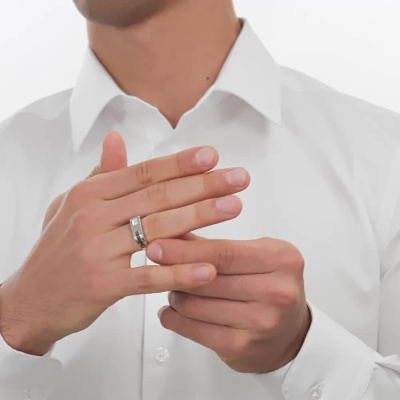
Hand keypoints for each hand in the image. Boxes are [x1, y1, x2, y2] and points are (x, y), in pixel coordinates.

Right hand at [0, 131, 249, 355]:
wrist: (30, 299)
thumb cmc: (56, 250)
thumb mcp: (71, 204)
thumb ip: (101, 174)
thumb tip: (116, 139)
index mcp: (89, 194)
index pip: (144, 173)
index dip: (180, 163)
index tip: (212, 156)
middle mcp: (92, 217)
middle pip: (158, 197)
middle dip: (203, 185)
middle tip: (238, 179)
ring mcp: (97, 251)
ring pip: (158, 230)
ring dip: (200, 217)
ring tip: (233, 208)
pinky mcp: (103, 286)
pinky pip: (149, 277)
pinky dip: (180, 273)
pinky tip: (209, 268)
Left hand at [147, 236, 310, 372]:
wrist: (291, 333)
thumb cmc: (272, 287)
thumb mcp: (256, 254)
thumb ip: (216, 245)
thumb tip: (174, 232)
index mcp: (282, 260)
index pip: (223, 252)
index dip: (186, 250)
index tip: (159, 246)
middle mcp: (276, 292)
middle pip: (207, 278)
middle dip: (174, 270)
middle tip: (157, 264)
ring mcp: (261, 322)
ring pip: (195, 304)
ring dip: (175, 294)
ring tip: (173, 288)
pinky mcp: (243, 347)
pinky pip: (194, 330)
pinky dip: (174, 319)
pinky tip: (170, 312)